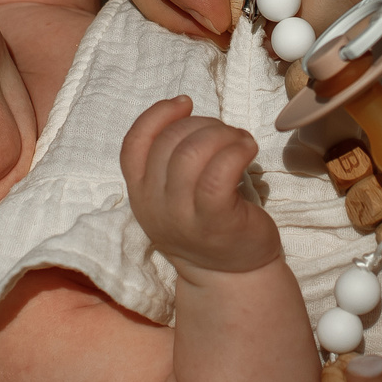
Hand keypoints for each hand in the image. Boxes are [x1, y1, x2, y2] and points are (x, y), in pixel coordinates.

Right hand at [121, 96, 282, 274]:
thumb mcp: (172, 198)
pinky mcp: (215, 220)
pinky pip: (220, 171)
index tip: (185, 103)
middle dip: (203, 124)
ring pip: (192, 151)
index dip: (157, 115)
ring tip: (240, 141)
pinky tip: (249, 149)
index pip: (133, 144)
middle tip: (227, 134)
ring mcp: (183, 215)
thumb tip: (186, 115)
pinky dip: (237, 150)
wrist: (230, 278)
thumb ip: (168, 164)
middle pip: (169, 141)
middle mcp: (154, 205)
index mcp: (140, 195)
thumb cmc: (206, 228)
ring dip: (223, 134)